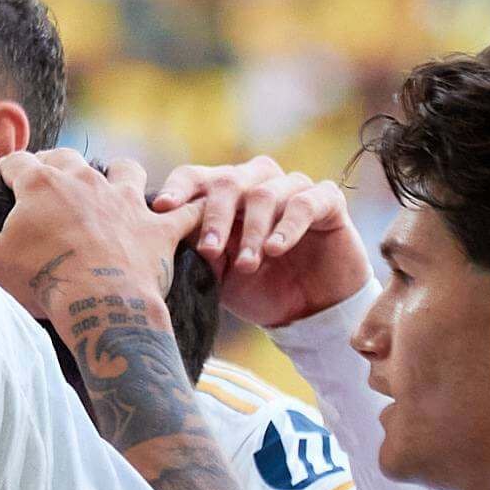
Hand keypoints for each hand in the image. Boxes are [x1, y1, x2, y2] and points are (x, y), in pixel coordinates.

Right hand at [0, 149, 192, 333]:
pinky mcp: (158, 228)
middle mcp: (85, 181)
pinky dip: (191, 211)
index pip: (17, 162)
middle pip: (67, 158)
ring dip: (118, 175)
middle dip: (55, 166)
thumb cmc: (39, 282)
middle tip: (48, 184)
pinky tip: (198, 212)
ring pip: (125, 169)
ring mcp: (126, 201)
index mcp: (41, 184)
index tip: (0, 178)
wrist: (101, 303)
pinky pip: (185, 212)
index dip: (6, 169)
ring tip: (112, 188)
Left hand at [150, 156, 367, 327]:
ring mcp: (293, 188)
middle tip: (208, 250)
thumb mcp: (219, 275)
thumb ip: (196, 253)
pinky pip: (305, 204)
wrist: (309, 312)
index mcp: (225, 195)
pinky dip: (288, 227)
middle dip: (214, 216)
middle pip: (228, 181)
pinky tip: (276, 250)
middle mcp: (256, 183)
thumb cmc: (258, 288)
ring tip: (247, 264)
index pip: (195, 177)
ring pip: (265, 194)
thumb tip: (162, 239)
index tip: (161, 208)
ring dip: (252, 231)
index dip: (179, 189)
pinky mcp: (327, 201)